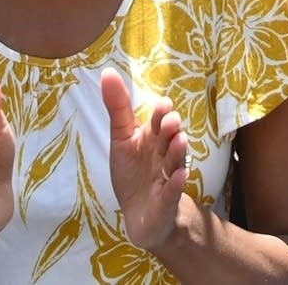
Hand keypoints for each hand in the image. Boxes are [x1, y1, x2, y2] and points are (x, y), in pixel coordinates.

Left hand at [102, 68, 188, 257]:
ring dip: (178, 152)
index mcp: (153, 137)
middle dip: (172, 130)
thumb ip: (118, 107)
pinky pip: (173, 191)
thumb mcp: (121, 139)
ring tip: (180, 141)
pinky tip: (179, 177)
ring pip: (175, 162)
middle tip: (172, 122)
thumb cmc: (132, 172)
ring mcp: (167, 177)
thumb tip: (107, 71)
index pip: (160, 121)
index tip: (164, 105)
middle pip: (170, 139)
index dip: (162, 113)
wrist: (140, 215)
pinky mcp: (168, 201)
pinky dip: (177, 184)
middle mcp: (164, 154)